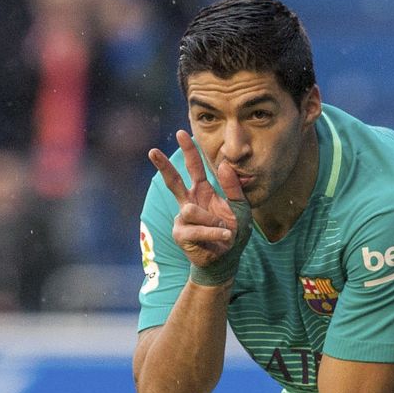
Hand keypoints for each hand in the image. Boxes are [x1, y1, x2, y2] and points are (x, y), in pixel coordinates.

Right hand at [148, 130, 251, 285]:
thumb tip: (225, 165)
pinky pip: (197, 228)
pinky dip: (214, 232)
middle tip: (152, 151)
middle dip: (163, 166)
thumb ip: (233, 187)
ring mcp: (182, 218)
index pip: (194, 167)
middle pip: (173, 180)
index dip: (189, 150)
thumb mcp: (241, 207)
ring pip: (191, 210)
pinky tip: (224, 236)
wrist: (226, 259)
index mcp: (202, 191)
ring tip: (225, 230)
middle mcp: (189, 202)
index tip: (181, 133)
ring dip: (213, 220)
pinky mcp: (180, 234)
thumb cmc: (233, 232)